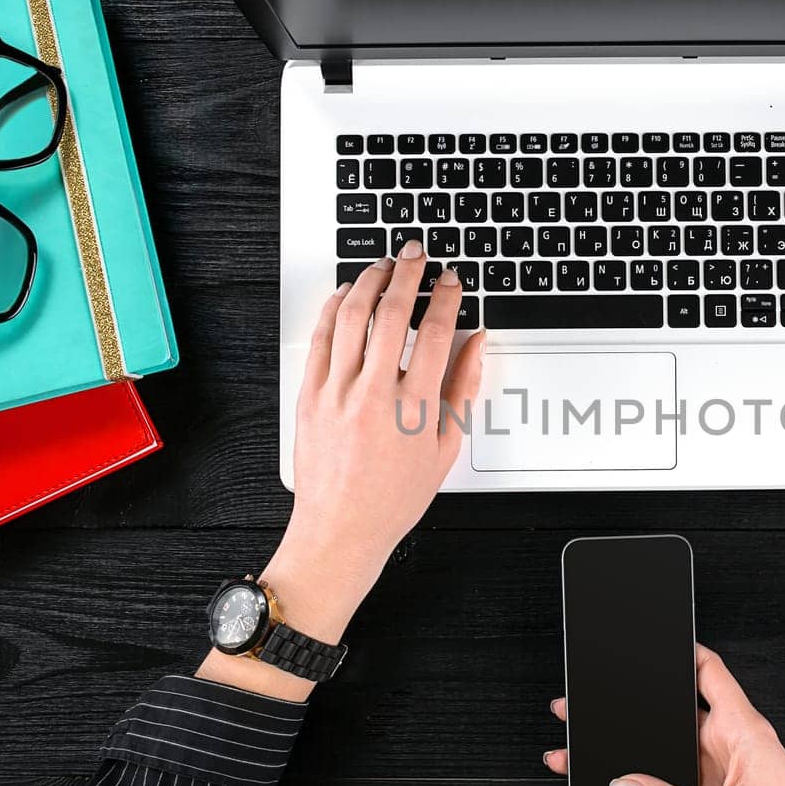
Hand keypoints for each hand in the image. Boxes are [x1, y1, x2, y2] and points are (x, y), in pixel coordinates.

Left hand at [200, 240, 484, 700]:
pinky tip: (345, 295)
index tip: (451, 281)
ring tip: (381, 265)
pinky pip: (320, 339)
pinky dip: (333, 309)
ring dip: (368, 282)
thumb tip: (475, 344)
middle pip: (391, 314)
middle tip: (416, 255)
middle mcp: (374, 395)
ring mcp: (336, 393)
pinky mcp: (308, 397)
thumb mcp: (444, 448)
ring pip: (351, 317)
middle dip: (407, 274)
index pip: (436, 333)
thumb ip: (461, 389)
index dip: (446, 298)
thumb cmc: (393, 499)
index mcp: (414, 409)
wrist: (340, 531)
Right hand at [542, 645, 784, 785]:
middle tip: (601, 706)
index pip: (709, 670)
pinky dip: (659, 778)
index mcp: (744, 729)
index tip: (646, 644)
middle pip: (682, 710)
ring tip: (605, 747)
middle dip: (642, 707)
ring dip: (648, 747)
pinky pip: (683, 775)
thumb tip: (625, 784)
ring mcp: (730, 767)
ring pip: (679, 745)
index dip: (679, 650)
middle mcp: (736, 742)